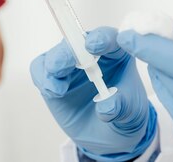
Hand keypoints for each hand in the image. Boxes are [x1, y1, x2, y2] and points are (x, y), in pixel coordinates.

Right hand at [30, 27, 157, 160]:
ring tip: (57, 90)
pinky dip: (43, 78)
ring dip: (53, 66)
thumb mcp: (132, 116)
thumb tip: (106, 107)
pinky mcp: (53, 76)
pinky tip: (55, 92)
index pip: (109, 37)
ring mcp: (70, 63)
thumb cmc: (124, 117)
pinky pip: (40, 69)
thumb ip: (121, 108)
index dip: (101, 38)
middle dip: (67, 52)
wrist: (108, 135)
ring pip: (55, 54)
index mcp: (116, 53)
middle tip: (60, 67)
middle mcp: (91, 54)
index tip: (93, 46)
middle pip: (76, 42)